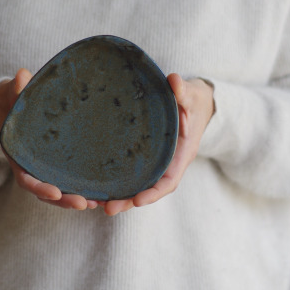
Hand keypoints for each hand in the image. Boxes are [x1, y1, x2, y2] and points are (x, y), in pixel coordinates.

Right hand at [0, 68, 98, 209]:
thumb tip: (22, 74)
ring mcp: (46, 168)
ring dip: (78, 198)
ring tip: (99, 203)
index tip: (55, 193)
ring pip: (60, 191)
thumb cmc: (12, 100)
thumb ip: (15, 88)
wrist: (13, 106)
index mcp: (18, 156)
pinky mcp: (59, 164)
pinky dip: (84, 189)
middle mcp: (32, 167)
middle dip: (64, 200)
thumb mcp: (10, 94)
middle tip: (84, 204)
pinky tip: (103, 192)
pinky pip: (70, 180)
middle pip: (47, 192)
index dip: (39, 187)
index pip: (26, 178)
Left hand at [102, 74, 214, 214]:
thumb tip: (174, 80)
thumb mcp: (192, 94)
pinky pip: (131, 172)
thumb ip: (183, 91)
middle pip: (149, 189)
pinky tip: (97, 186)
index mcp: (181, 154)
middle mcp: (167, 162)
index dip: (154, 193)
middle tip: (107, 209)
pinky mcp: (144, 155)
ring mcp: (155, 161)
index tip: (137, 201)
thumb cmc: (194, 99)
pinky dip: (117, 181)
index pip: (169, 180)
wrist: (193, 102)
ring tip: (95, 203)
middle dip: (129, 201)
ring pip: (137, 184)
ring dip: (119, 196)